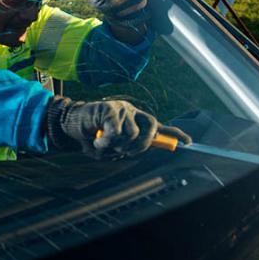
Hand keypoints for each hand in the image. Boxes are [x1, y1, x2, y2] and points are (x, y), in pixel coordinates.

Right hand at [46, 96, 190, 156]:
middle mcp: (132, 112)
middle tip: (124, 150)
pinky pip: (117, 131)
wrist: (69, 124)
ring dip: (118, 145)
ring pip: (133, 134)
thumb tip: (140, 149)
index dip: (175, 133)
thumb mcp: (111, 147)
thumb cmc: (91, 137)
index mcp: (135, 120)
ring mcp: (121, 109)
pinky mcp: (109, 109)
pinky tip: (98, 141)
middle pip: (151, 128)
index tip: (189, 142)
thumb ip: (127, 148)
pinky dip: (107, 142)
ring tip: (104, 144)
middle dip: (141, 146)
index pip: (159, 126)